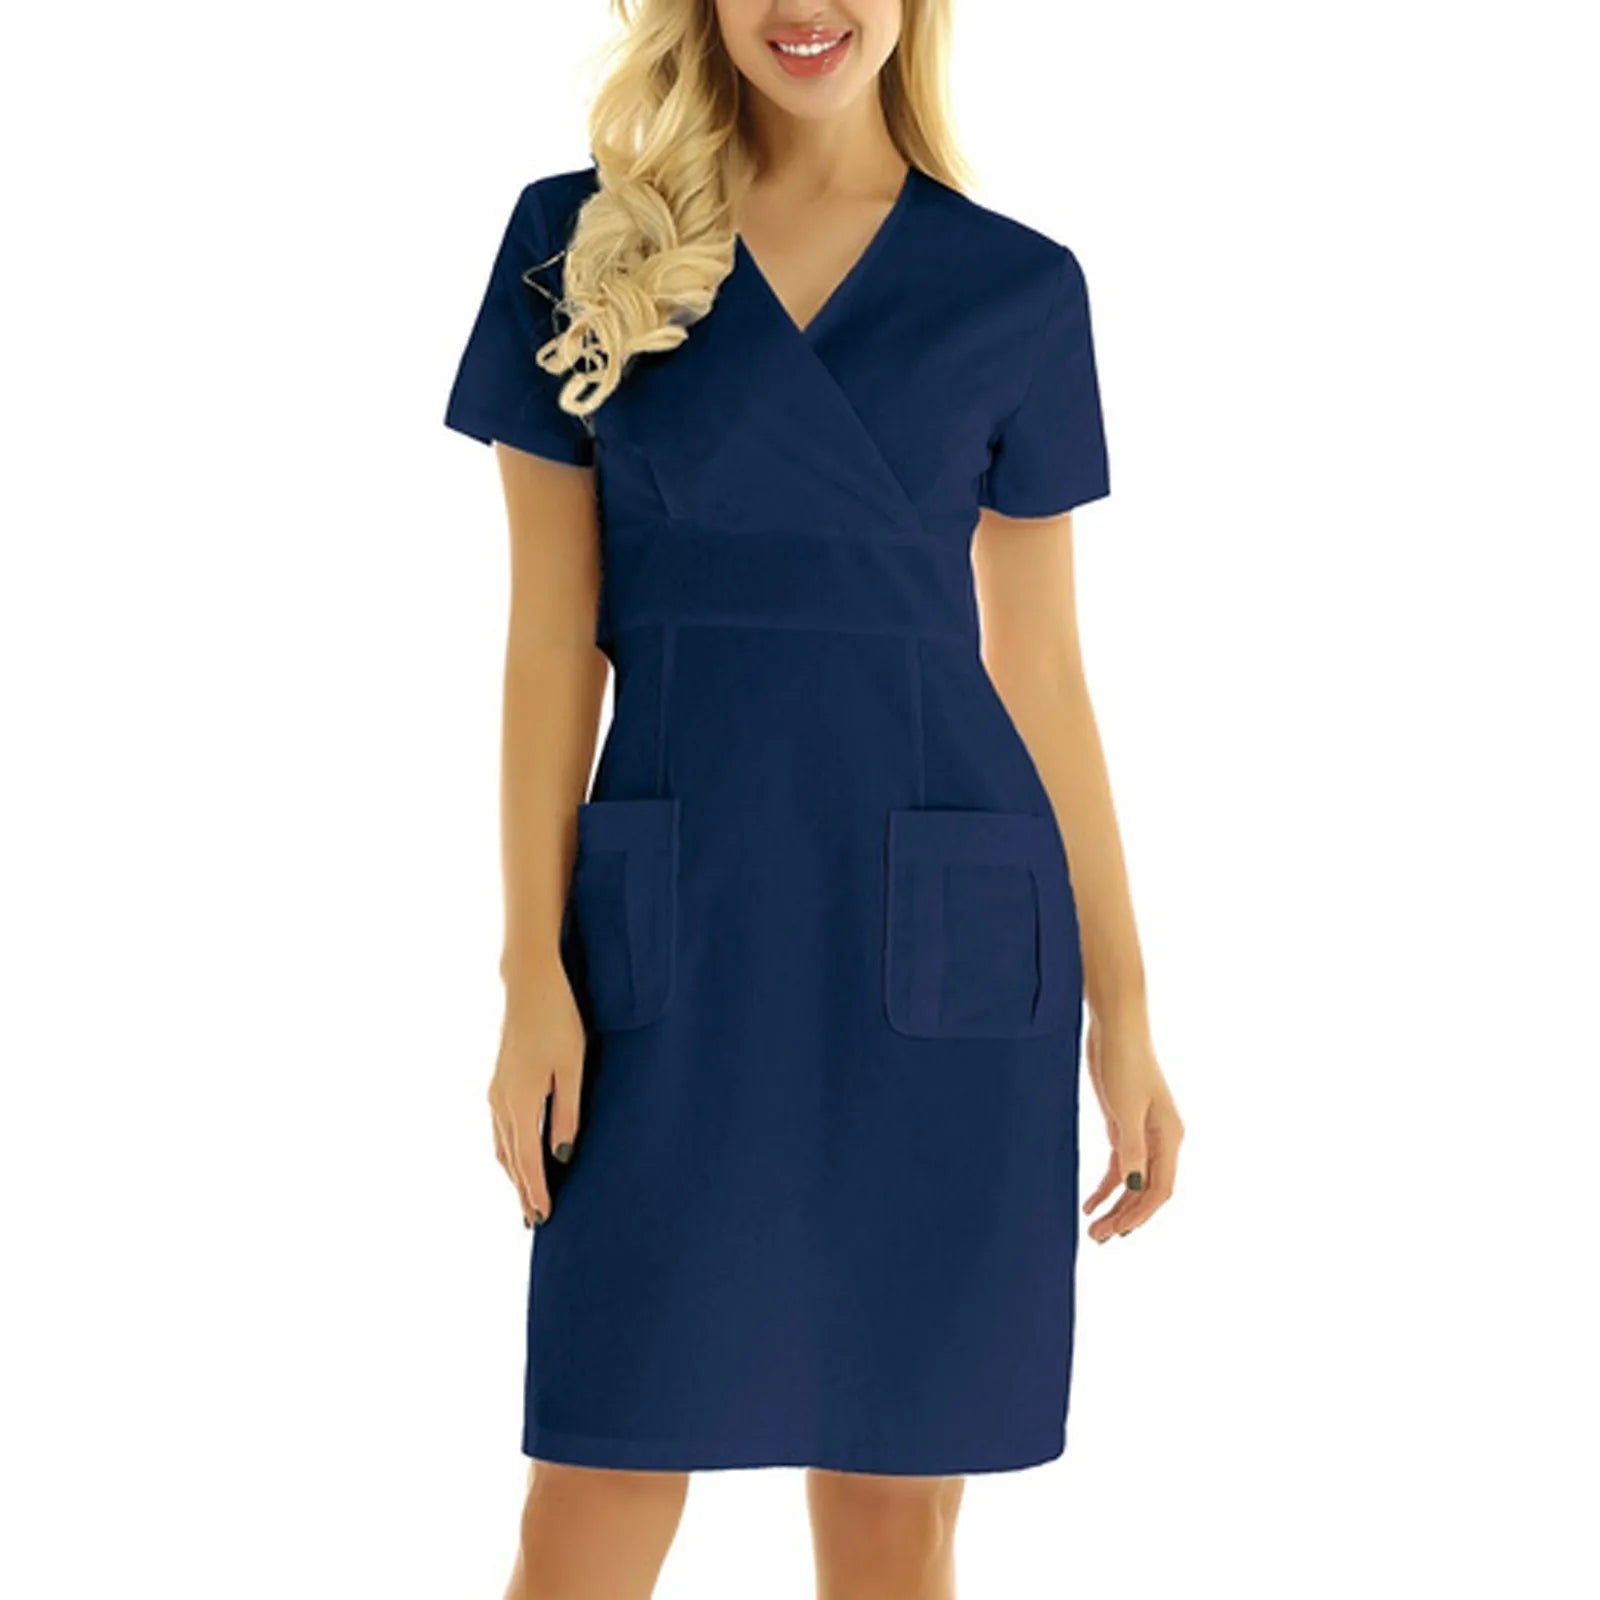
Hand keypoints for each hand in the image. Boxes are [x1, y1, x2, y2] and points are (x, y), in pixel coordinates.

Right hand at [488, 965, 586, 1227]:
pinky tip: (518, 1156)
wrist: (529, 982)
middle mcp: (500, 1102)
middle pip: (510, 1159)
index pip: (527, 1162)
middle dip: (521, 1190)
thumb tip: (561, 1156)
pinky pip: (500, 1129)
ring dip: (513, 1173)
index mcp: (519, 1102)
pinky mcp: (499, 1081)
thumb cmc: (558, 1019)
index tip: (542, 1220)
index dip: (535, 1192)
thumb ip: (566, 1112)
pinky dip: (509, 1151)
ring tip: (527, 1196)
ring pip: (502, 1145)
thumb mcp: (571, 1066)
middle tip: (534, 1221)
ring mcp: (495, 1091)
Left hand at [1081, 1013, 1182, 1241]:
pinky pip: (1119, 1164)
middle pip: (1147, 1190)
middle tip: (1099, 1238)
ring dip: (1116, 1205)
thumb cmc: (1125, 1064)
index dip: (1140, 1213)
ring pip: (1132, 1180)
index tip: (1117, 1231)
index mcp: (1170, 1137)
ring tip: (1094, 1230)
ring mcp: (1142, 1133)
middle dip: (1126, 1216)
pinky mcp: (1124, 1125)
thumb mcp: (1126, 1110)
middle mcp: (1161, 1139)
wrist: (1116, 1029)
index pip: (1160, 1188)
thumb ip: (1131, 1150)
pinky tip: (1091, 1203)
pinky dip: (1107, 1185)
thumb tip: (1135, 1188)